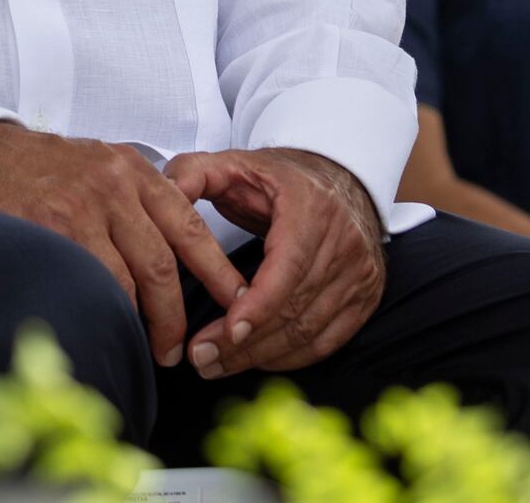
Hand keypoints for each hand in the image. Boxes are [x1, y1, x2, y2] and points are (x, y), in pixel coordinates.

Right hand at [0, 122, 246, 368]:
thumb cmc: (43, 166)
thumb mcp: (101, 163)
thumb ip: (138, 198)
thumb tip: (177, 253)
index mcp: (133, 169)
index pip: (190, 227)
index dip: (218, 272)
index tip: (238, 303)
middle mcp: (112, 185)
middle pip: (163, 264)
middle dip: (176, 316)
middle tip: (178, 347)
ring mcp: (80, 207)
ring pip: (129, 282)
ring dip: (142, 323)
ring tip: (146, 346)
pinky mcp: (48, 229)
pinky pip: (88, 283)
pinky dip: (103, 310)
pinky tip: (106, 325)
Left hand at [168, 147, 385, 377]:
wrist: (337, 179)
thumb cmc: (278, 177)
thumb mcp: (233, 163)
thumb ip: (193, 174)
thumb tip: (164, 194)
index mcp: (311, 210)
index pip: (288, 268)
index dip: (259, 304)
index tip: (227, 330)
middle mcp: (345, 244)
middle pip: (295, 307)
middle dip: (246, 340)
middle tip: (202, 357)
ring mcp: (360, 275)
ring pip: (310, 331)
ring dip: (262, 356)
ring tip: (216, 365)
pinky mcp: (365, 297)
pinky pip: (328, 341)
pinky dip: (291, 358)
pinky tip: (255, 361)